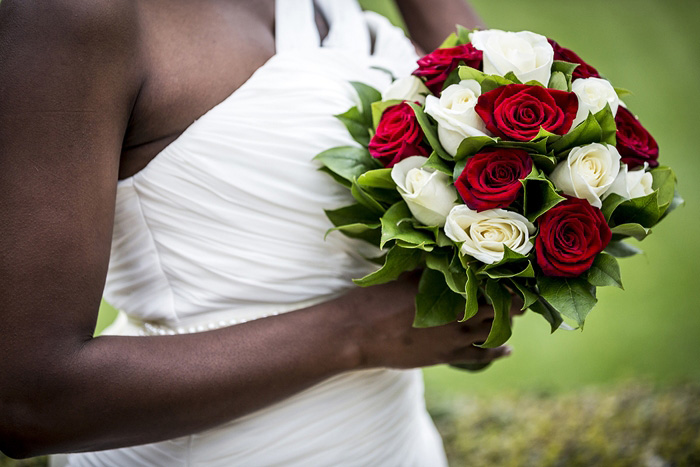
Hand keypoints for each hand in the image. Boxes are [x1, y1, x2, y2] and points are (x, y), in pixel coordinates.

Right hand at [339, 274, 521, 369]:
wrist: (358, 333)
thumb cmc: (377, 297)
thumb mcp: (406, 272)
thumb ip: (431, 264)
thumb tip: (447, 248)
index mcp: (450, 289)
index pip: (493, 283)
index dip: (508, 278)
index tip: (517, 272)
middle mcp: (459, 314)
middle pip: (502, 307)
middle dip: (512, 300)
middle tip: (519, 292)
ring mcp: (455, 338)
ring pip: (495, 331)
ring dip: (507, 323)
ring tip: (515, 316)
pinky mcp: (447, 356)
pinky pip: (480, 356)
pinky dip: (496, 352)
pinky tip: (506, 350)